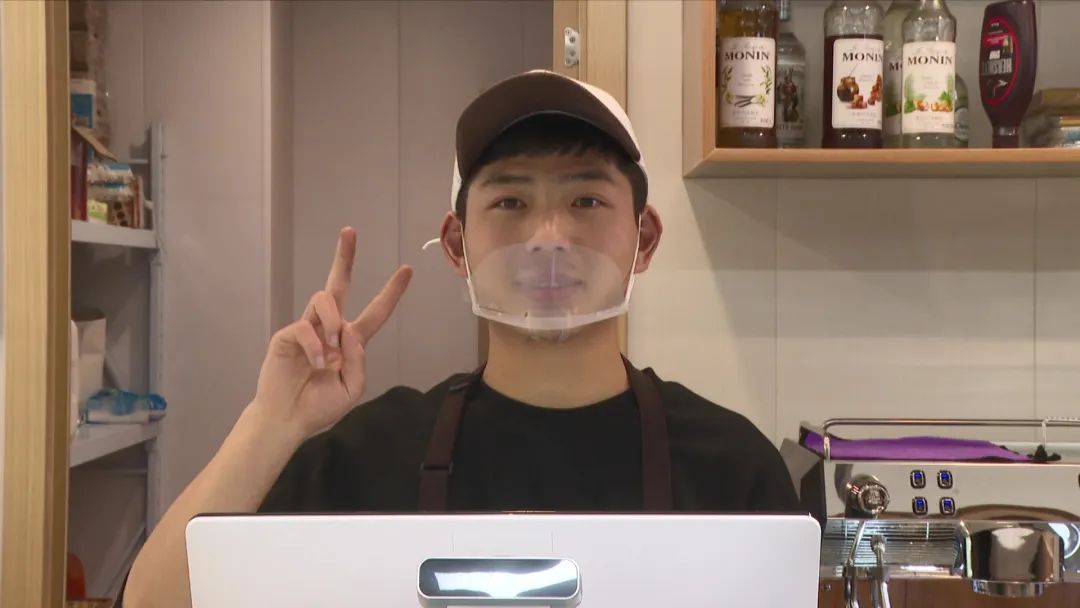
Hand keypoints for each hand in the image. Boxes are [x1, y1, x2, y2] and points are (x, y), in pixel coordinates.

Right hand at [252, 227, 411, 438]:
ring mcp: (308, 329)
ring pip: (324, 300)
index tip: (407, 270)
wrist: (288, 420)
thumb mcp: (352, 387)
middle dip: (345, 257)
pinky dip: (316, 346)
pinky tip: (316, 363)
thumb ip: (358, 359)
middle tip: (350, 231)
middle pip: (338, 285)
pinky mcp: (287, 335)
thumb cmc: (319, 405)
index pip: (375, 312)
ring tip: (331, 352)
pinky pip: (306, 327)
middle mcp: (329, 329)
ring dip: (333, 323)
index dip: (391, 292)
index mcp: (350, 342)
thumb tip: (349, 329)